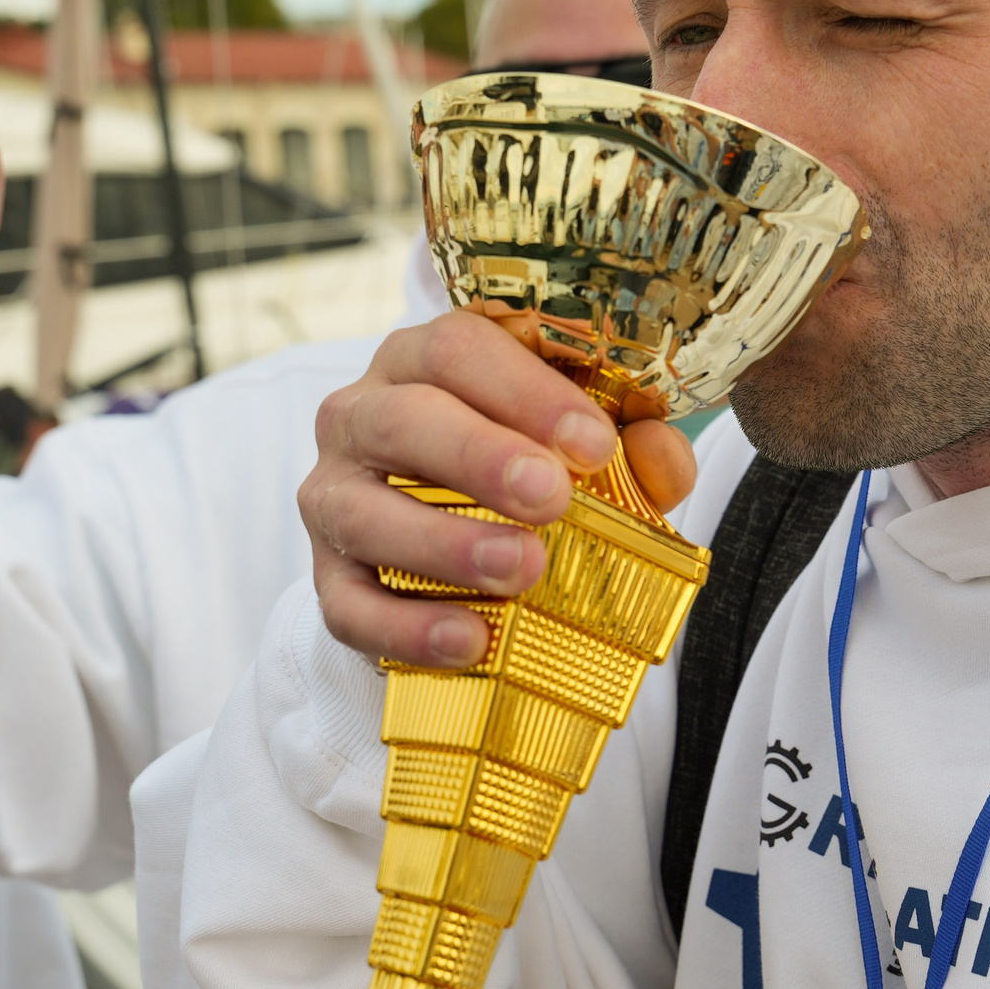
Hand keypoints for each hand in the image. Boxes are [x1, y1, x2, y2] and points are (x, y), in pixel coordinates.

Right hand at [302, 314, 697, 667]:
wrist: (454, 544)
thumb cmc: (522, 468)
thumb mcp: (581, 443)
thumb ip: (632, 444)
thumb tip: (661, 461)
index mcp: (424, 360)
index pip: (458, 348)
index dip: (526, 392)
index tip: (593, 443)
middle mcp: (361, 415)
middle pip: (402, 420)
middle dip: (478, 457)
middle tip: (551, 497)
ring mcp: (334, 496)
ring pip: (362, 512)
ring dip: (443, 544)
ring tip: (520, 570)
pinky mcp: (327, 577)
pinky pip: (348, 606)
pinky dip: (407, 627)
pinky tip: (471, 639)